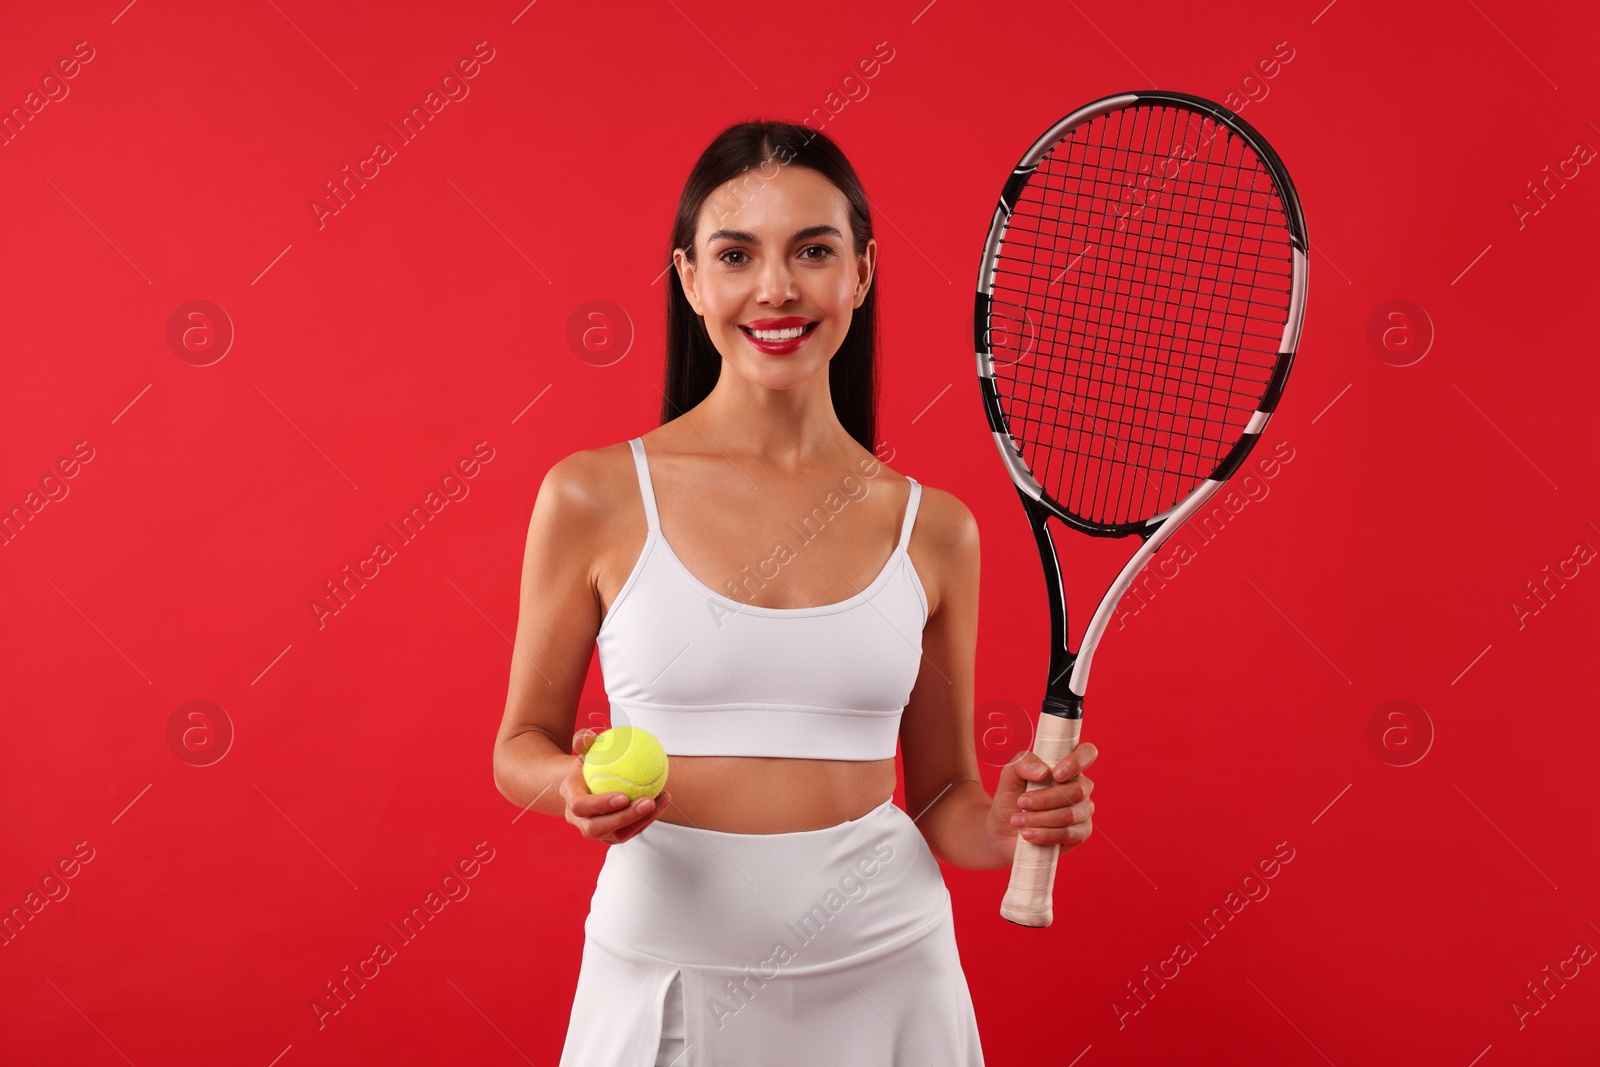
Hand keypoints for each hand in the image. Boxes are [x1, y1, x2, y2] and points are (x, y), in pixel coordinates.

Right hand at [560, 728, 671, 844]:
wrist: (589, 781)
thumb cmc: (589, 760)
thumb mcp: (585, 747)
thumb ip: (585, 739)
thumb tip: (590, 735)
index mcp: (570, 798)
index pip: (580, 806)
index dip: (600, 804)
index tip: (623, 796)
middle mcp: (580, 820)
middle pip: (597, 828)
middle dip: (624, 818)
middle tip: (647, 802)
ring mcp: (596, 831)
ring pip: (618, 835)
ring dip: (642, 820)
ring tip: (661, 801)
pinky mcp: (612, 835)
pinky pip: (631, 831)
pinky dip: (648, 818)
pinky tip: (663, 800)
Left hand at [986, 742, 1096, 864]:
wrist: (1004, 829)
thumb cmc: (1011, 798)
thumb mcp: (1009, 775)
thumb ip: (1022, 763)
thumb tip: (1043, 771)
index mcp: (1067, 766)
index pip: (1087, 753)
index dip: (1077, 761)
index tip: (1056, 774)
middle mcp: (1080, 787)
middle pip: (1077, 790)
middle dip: (1044, 799)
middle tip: (1021, 803)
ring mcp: (1083, 810)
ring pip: (1070, 814)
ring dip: (1039, 818)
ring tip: (1018, 821)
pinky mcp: (1080, 833)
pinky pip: (1069, 834)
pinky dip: (1045, 834)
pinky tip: (1028, 834)